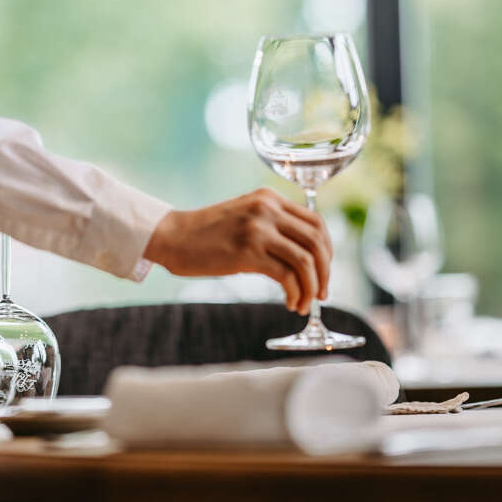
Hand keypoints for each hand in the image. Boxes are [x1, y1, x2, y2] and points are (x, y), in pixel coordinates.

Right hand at [141, 188, 332, 313]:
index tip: (324, 271)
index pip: (316, 222)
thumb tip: (306, 255)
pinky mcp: (247, 252)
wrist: (173, 237)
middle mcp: (267, 208)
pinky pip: (286, 276)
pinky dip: (294, 293)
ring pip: (305, 261)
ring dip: (311, 288)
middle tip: (321, 294)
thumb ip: (272, 225)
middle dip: (325, 272)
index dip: (327, 250)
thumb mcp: (245, 217)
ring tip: (304, 303)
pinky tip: (289, 303)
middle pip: (316, 242)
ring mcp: (258, 229)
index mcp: (269, 198)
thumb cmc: (208, 233)